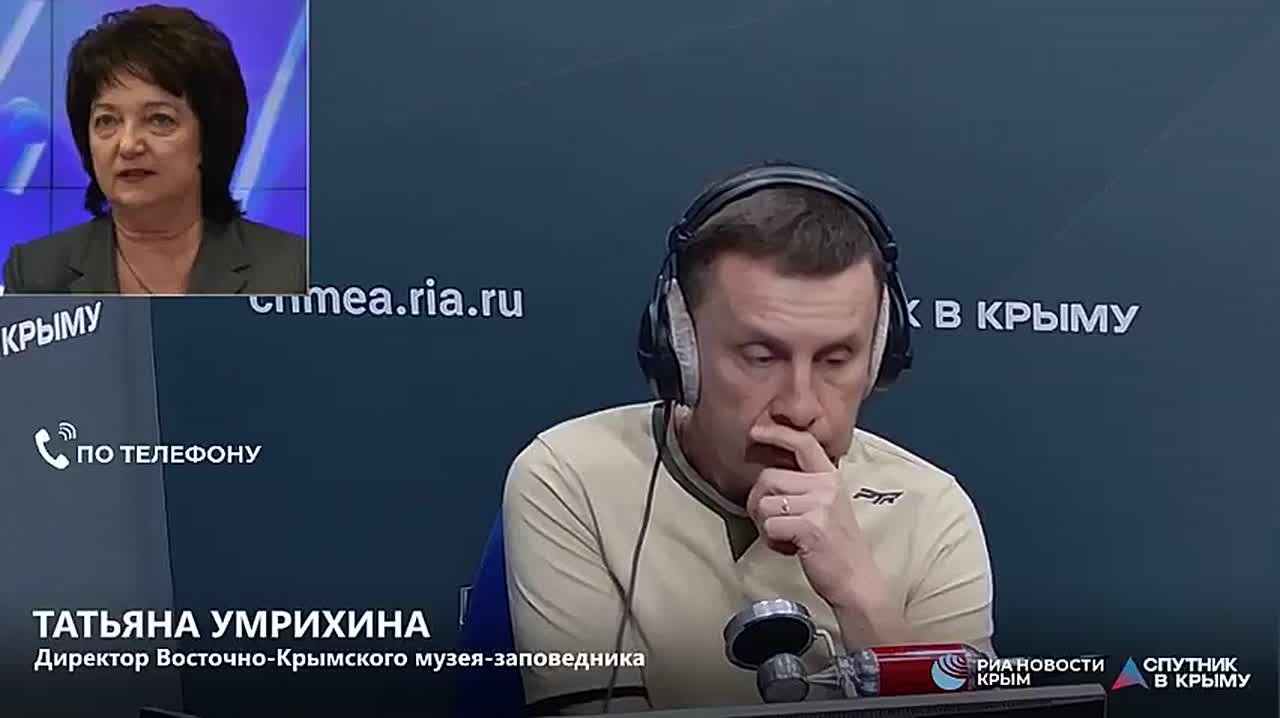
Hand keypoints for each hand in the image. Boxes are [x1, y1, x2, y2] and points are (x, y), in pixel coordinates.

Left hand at [745, 424, 907, 646]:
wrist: (857, 581)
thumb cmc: (835, 547)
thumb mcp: (827, 506)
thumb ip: (805, 487)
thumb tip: (767, 474)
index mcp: (831, 477)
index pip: (803, 442)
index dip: (777, 433)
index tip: (756, 431)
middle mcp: (827, 485)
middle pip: (767, 478)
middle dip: (758, 503)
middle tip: (773, 525)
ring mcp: (820, 504)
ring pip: (764, 503)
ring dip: (765, 525)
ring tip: (786, 539)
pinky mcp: (811, 526)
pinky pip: (770, 526)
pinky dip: (772, 542)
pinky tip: (791, 549)